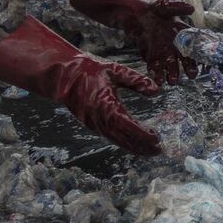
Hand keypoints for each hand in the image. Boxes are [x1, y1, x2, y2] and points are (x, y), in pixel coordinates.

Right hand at [0, 18, 162, 155]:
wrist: (63, 77)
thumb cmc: (89, 71)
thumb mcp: (115, 70)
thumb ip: (136, 80)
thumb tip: (156, 89)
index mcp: (107, 106)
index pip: (129, 126)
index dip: (143, 135)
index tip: (157, 138)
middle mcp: (101, 120)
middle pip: (125, 139)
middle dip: (143, 147)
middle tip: (159, 151)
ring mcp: (95, 124)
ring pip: (118, 141)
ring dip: (135, 148)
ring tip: (151, 152)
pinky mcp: (93, 125)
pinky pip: (111, 138)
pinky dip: (125, 143)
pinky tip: (135, 145)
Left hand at [69, 0, 198, 83]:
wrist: (126, 13)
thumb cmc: (144, 6)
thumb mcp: (160, 5)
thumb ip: (175, 6)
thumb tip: (192, 8)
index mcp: (178, 28)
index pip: (191, 42)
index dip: (195, 52)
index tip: (197, 61)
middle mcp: (172, 40)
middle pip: (182, 55)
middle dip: (185, 66)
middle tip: (190, 76)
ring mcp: (160, 47)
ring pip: (168, 62)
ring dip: (171, 72)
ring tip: (171, 82)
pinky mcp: (149, 53)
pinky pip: (154, 64)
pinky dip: (155, 71)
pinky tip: (155, 79)